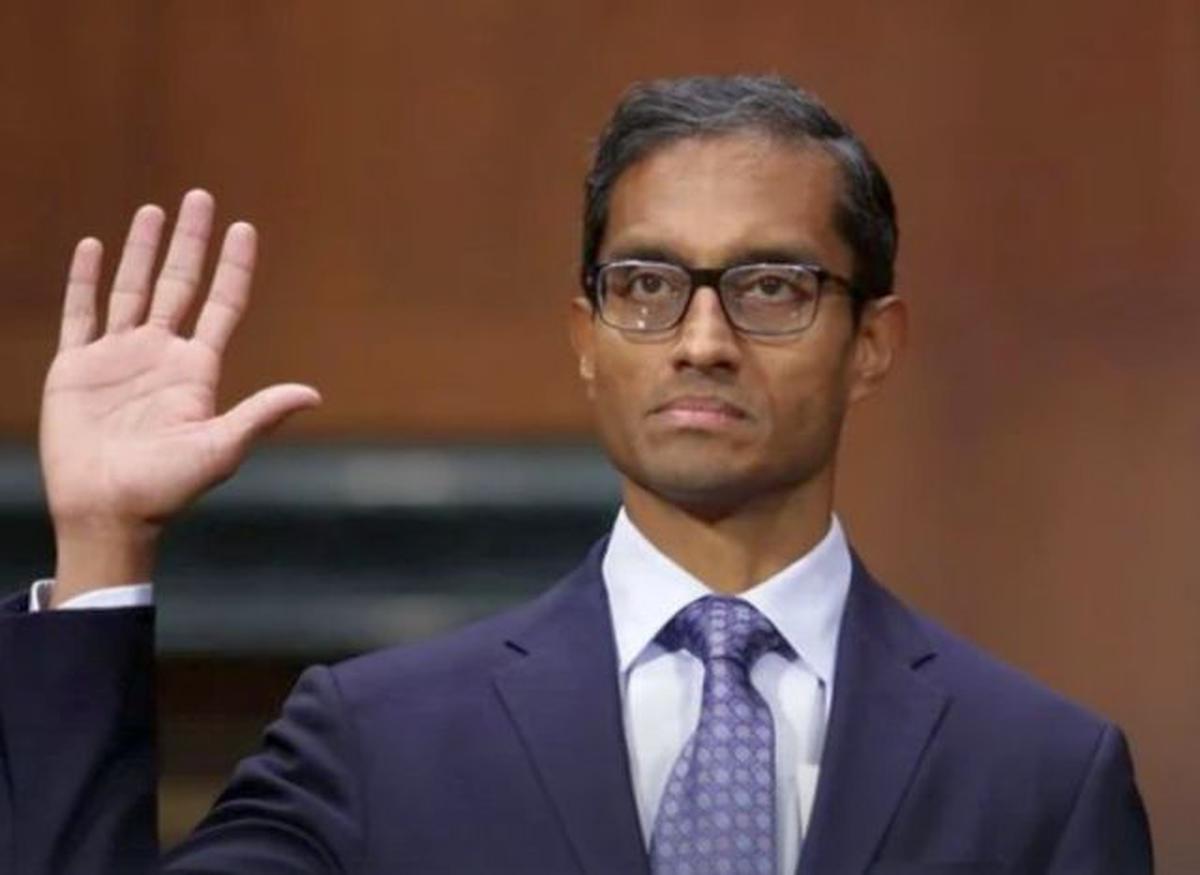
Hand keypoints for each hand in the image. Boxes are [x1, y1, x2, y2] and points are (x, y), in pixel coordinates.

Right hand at [40, 190, 320, 602]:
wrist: (106, 511)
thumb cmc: (166, 488)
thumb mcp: (220, 448)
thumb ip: (260, 415)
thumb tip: (314, 393)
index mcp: (197, 370)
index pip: (221, 304)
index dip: (234, 267)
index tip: (245, 228)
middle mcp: (161, 356)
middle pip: (179, 284)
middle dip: (191, 242)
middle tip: (200, 197)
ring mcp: (118, 358)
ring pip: (132, 288)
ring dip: (142, 250)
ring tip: (154, 211)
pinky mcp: (76, 368)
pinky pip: (80, 314)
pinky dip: (84, 280)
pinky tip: (91, 246)